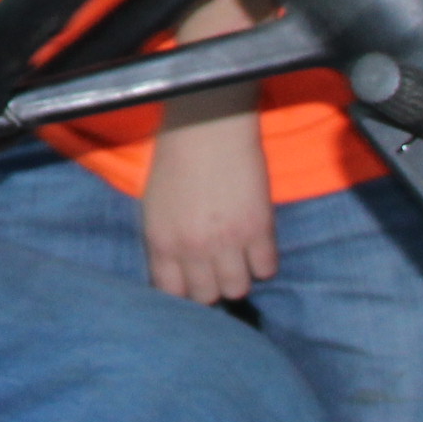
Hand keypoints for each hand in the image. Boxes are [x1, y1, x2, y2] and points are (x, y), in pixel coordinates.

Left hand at [139, 81, 279, 305]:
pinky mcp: (259, 229)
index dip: (185, 291)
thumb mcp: (155, 205)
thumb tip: (178, 275)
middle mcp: (192, 248)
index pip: (172, 294)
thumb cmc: (176, 158)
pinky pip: (266, 269)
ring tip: (239, 256)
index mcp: (161, 242)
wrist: (208, 124)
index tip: (193, 281)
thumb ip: (166, 242)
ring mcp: (227, 241)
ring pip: (238, 289)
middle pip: (207, 297)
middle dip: (212, 285)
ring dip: (239, 276)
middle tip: (218, 267)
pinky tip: (257, 244)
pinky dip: (263, 262)